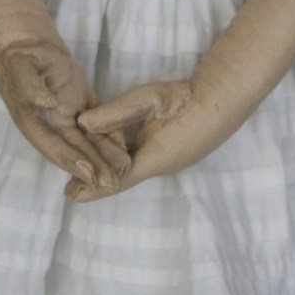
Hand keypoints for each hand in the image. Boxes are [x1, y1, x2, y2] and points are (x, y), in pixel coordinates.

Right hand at [0, 37, 129, 194]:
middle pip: (75, 151)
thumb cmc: (20, 54)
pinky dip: (109, 137)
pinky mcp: (78, 104)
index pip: (54, 146)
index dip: (71, 162)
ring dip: (104, 158)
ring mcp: (66, 116)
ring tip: (125, 172)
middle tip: (113, 186)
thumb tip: (46, 103)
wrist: (26, 42)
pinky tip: (124, 148)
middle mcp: (51, 125)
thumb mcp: (21, 66)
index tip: (90, 175)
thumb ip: (31, 86)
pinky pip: (96, 125)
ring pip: (88, 141)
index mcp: (34, 121)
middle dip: (94, 169)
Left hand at [67, 79, 196, 200]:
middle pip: (123, 177)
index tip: (70, 195)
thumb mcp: (149, 99)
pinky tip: (117, 158)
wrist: (224, 100)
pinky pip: (145, 160)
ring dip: (112, 172)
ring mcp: (170, 160)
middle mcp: (161, 165)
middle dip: (98, 182)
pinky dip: (127, 162)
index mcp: (154, 158)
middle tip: (70, 189)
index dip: (92, 188)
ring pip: (134, 168)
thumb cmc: (185, 99)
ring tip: (88, 177)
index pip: (116, 179)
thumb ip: (116, 113)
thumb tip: (82, 124)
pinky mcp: (175, 152)